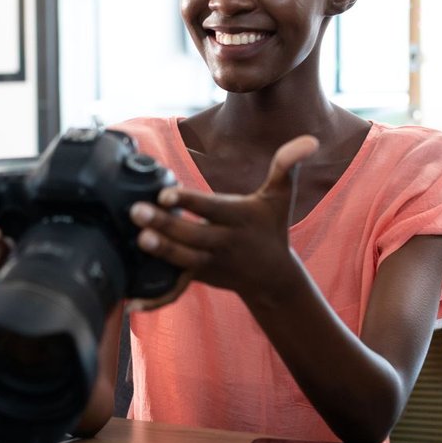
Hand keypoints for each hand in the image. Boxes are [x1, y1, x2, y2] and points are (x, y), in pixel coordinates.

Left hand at [127, 135, 316, 306]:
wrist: (272, 276)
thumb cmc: (271, 227)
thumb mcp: (280, 195)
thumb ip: (286, 165)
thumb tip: (310, 140)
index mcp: (238, 219)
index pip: (211, 209)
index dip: (189, 201)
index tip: (166, 192)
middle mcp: (223, 243)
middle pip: (192, 235)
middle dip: (165, 225)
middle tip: (136, 212)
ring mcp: (209, 264)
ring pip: (182, 261)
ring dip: (160, 251)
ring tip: (137, 239)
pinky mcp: (198, 278)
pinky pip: (175, 289)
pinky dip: (154, 298)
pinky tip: (131, 302)